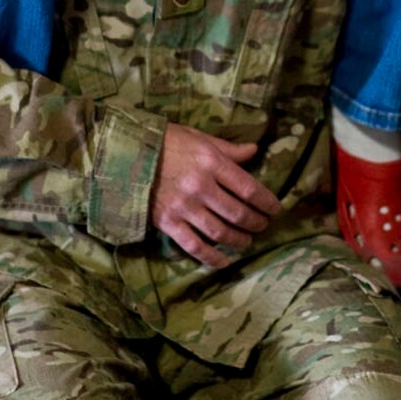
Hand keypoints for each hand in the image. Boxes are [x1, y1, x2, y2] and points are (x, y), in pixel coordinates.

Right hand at [150, 126, 278, 267]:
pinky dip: (212, 258)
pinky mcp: (168, 223)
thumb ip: (229, 149)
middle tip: (262, 225)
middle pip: (238, 214)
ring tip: (247, 241)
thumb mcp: (199, 138)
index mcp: (212, 162)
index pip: (249, 189)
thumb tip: (255, 151)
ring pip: (220, 232)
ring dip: (239, 240)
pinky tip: (224, 261)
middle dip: (256, 223)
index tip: (275, 209)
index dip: (267, 203)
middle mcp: (201, 187)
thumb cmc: (166, 142)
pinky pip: (194, 246)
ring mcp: (184, 207)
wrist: (125, 154)